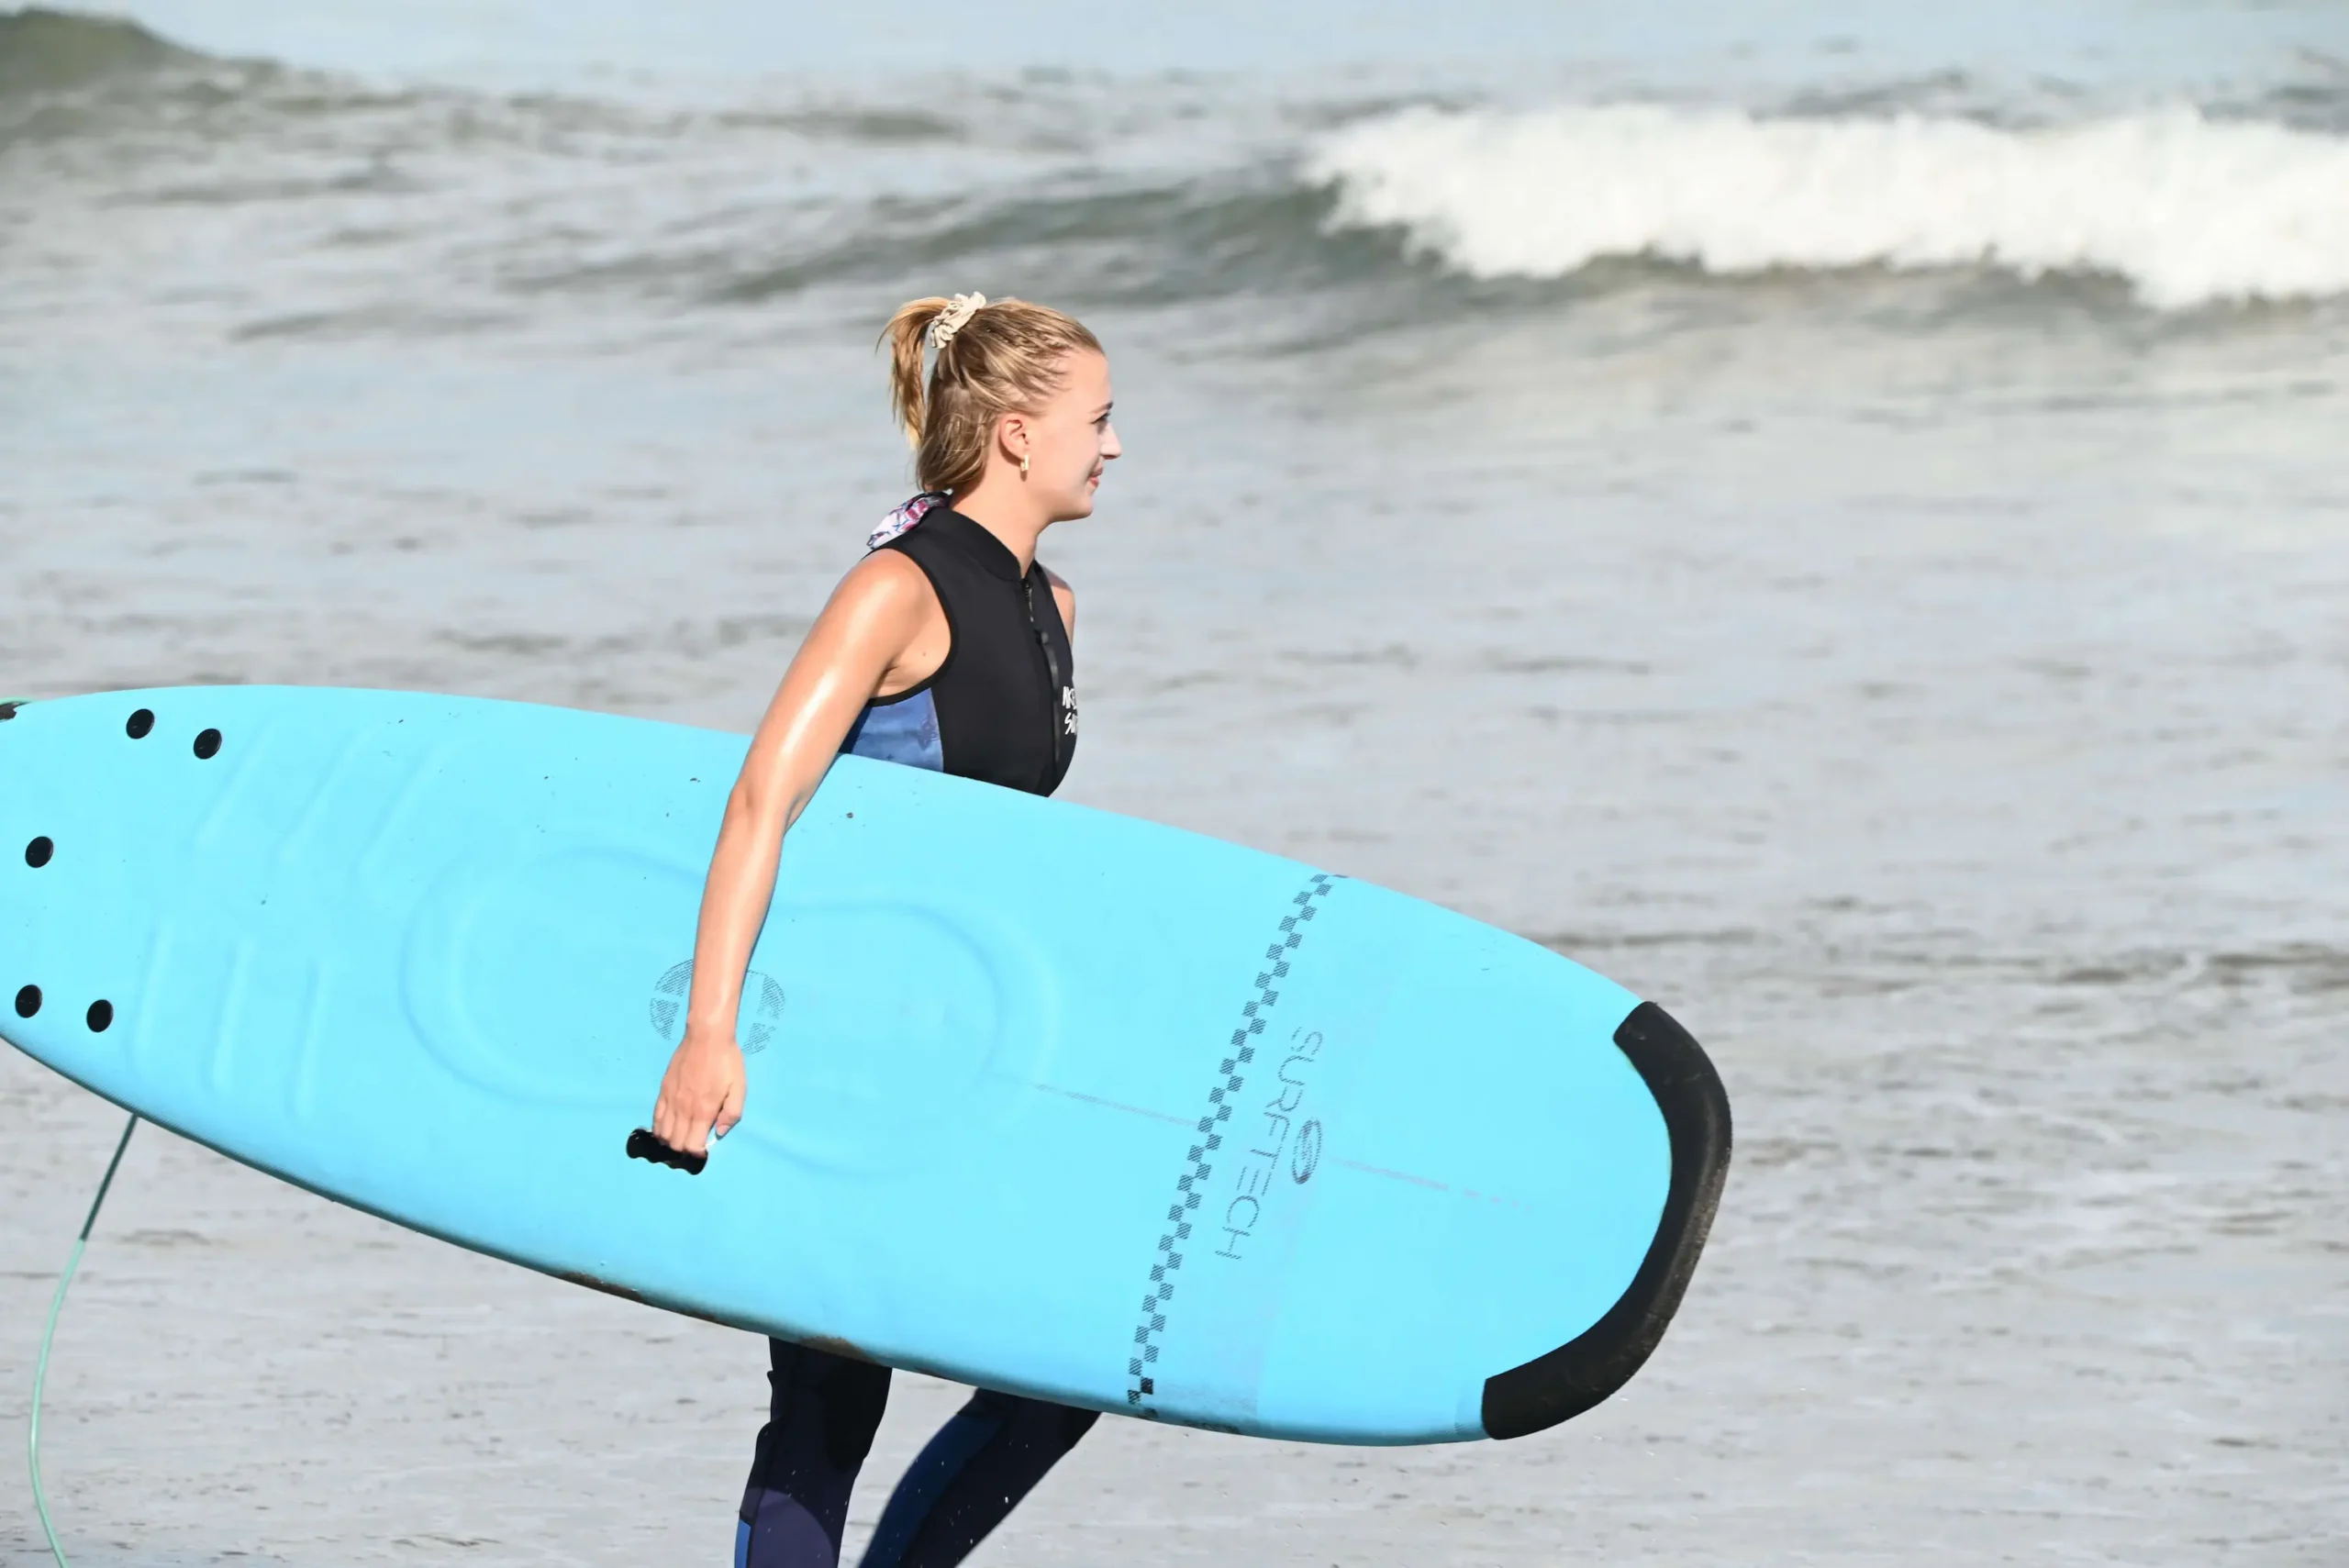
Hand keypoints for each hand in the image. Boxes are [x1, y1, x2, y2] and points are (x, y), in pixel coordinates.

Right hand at [651, 1030, 745, 1157]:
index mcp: (703, 1111)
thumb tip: (720, 1133)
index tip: (703, 1151)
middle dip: (683, 1150)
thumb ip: (732, 1113)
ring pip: (662, 1133)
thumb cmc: (727, 1062)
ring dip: (670, 1141)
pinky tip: (665, 1129)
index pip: (692, 1146)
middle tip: (692, 1145)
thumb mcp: (739, 1087)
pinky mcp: (663, 1091)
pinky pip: (655, 1117)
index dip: (697, 1153)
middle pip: (675, 1143)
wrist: (706, 1037)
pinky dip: (658, 1128)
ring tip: (680, 1138)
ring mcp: (670, 1100)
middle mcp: (683, 1109)